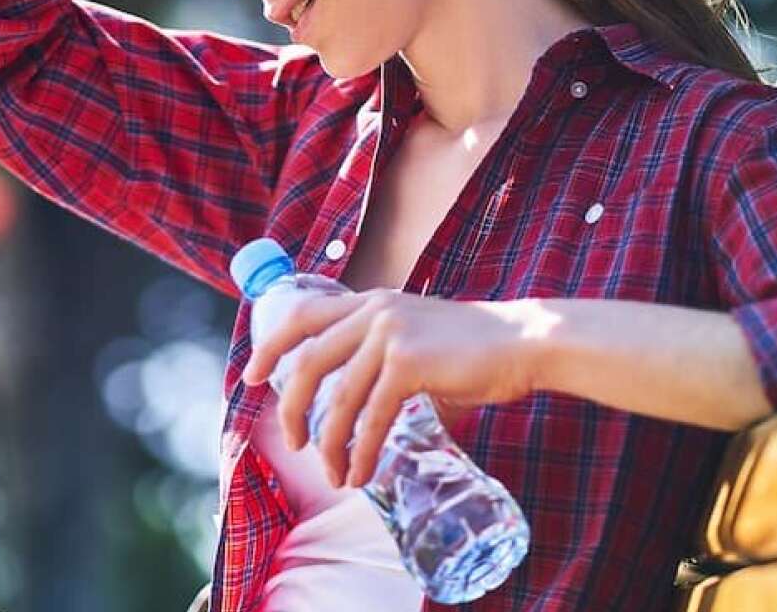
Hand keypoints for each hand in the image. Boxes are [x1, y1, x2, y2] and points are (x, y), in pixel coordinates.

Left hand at [241, 290, 561, 488]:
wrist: (522, 342)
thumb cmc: (474, 349)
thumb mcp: (416, 336)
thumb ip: (383, 356)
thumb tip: (358, 405)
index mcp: (369, 301)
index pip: (301, 316)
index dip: (271, 347)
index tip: (254, 377)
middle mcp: (372, 311)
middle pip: (308, 363)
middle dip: (293, 410)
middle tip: (294, 443)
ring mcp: (388, 335)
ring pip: (338, 399)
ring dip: (330, 444)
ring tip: (336, 475)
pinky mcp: (408, 363)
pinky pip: (371, 418)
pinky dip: (362, 452)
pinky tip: (362, 473)